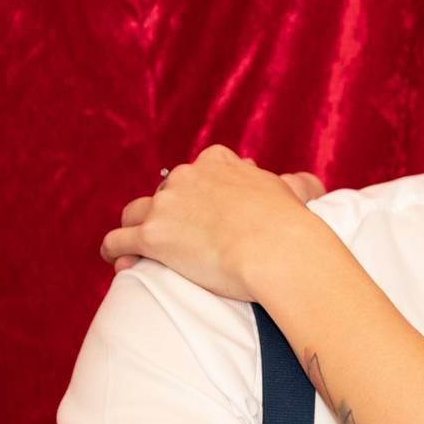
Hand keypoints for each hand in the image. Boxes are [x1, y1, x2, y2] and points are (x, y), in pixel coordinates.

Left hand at [103, 145, 327, 296]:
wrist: (277, 250)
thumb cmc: (288, 226)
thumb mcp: (292, 193)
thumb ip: (292, 184)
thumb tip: (310, 184)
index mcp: (218, 163)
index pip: (200, 168)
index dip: (200, 190)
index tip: (206, 207)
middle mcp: (187, 177)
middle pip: (166, 191)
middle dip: (169, 210)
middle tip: (180, 236)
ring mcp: (167, 206)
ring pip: (135, 212)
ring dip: (135, 227)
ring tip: (135, 247)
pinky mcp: (152, 236)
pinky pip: (118, 240)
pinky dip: (113, 250)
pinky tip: (116, 260)